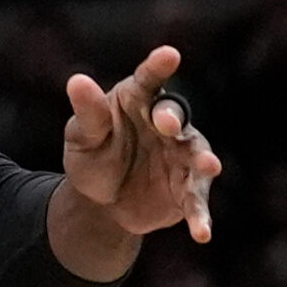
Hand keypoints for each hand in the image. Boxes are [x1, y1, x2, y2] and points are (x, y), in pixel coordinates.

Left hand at [61, 46, 221, 241]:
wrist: (100, 201)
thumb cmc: (92, 154)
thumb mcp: (82, 135)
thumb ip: (87, 111)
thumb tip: (77, 80)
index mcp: (138, 101)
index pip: (148, 80)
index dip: (158, 66)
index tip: (169, 54)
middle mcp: (166, 124)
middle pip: (175, 115)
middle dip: (173, 118)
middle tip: (166, 122)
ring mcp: (182, 156)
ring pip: (197, 155)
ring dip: (203, 161)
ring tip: (209, 166)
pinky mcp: (188, 189)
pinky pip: (196, 200)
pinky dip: (200, 215)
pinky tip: (202, 232)